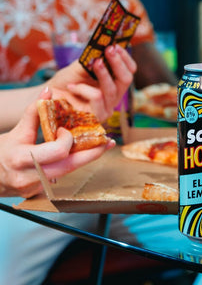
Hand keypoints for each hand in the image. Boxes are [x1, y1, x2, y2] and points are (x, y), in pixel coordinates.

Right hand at [0, 88, 114, 198]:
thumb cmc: (3, 151)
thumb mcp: (17, 131)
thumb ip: (33, 111)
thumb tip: (48, 91)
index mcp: (21, 159)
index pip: (58, 151)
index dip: (67, 139)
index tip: (65, 131)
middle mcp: (29, 177)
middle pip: (70, 166)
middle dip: (92, 153)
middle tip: (108, 142)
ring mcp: (36, 188)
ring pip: (69, 172)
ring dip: (85, 158)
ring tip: (101, 146)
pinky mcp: (41, 193)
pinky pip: (63, 177)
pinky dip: (72, 165)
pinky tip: (82, 155)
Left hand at [47, 45, 136, 121]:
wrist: (47, 97)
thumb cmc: (65, 82)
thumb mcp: (81, 67)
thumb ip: (93, 59)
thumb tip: (104, 47)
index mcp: (114, 84)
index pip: (129, 72)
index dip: (125, 58)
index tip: (115, 45)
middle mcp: (114, 98)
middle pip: (126, 80)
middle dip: (118, 62)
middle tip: (109, 49)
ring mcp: (107, 108)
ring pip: (112, 89)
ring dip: (102, 73)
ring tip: (94, 62)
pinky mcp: (97, 116)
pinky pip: (97, 97)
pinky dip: (84, 88)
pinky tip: (72, 86)